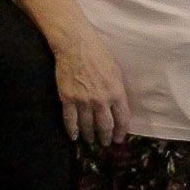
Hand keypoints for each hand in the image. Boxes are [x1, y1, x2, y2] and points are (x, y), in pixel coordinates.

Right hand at [54, 30, 131, 145]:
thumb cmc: (98, 54)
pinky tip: (74, 136)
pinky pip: (70, 120)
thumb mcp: (116, 71)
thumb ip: (118, 90)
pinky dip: (72, 130)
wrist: (75, 45)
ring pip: (88, 125)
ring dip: (89, 136)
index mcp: (116, 93)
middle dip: (106, 137)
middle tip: (105, 143)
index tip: (119, 139)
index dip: (121, 132)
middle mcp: (101, 100)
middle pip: (105, 126)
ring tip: (90, 140)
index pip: (122, 119)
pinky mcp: (68, 98)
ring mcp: (83, 101)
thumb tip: (119, 106)